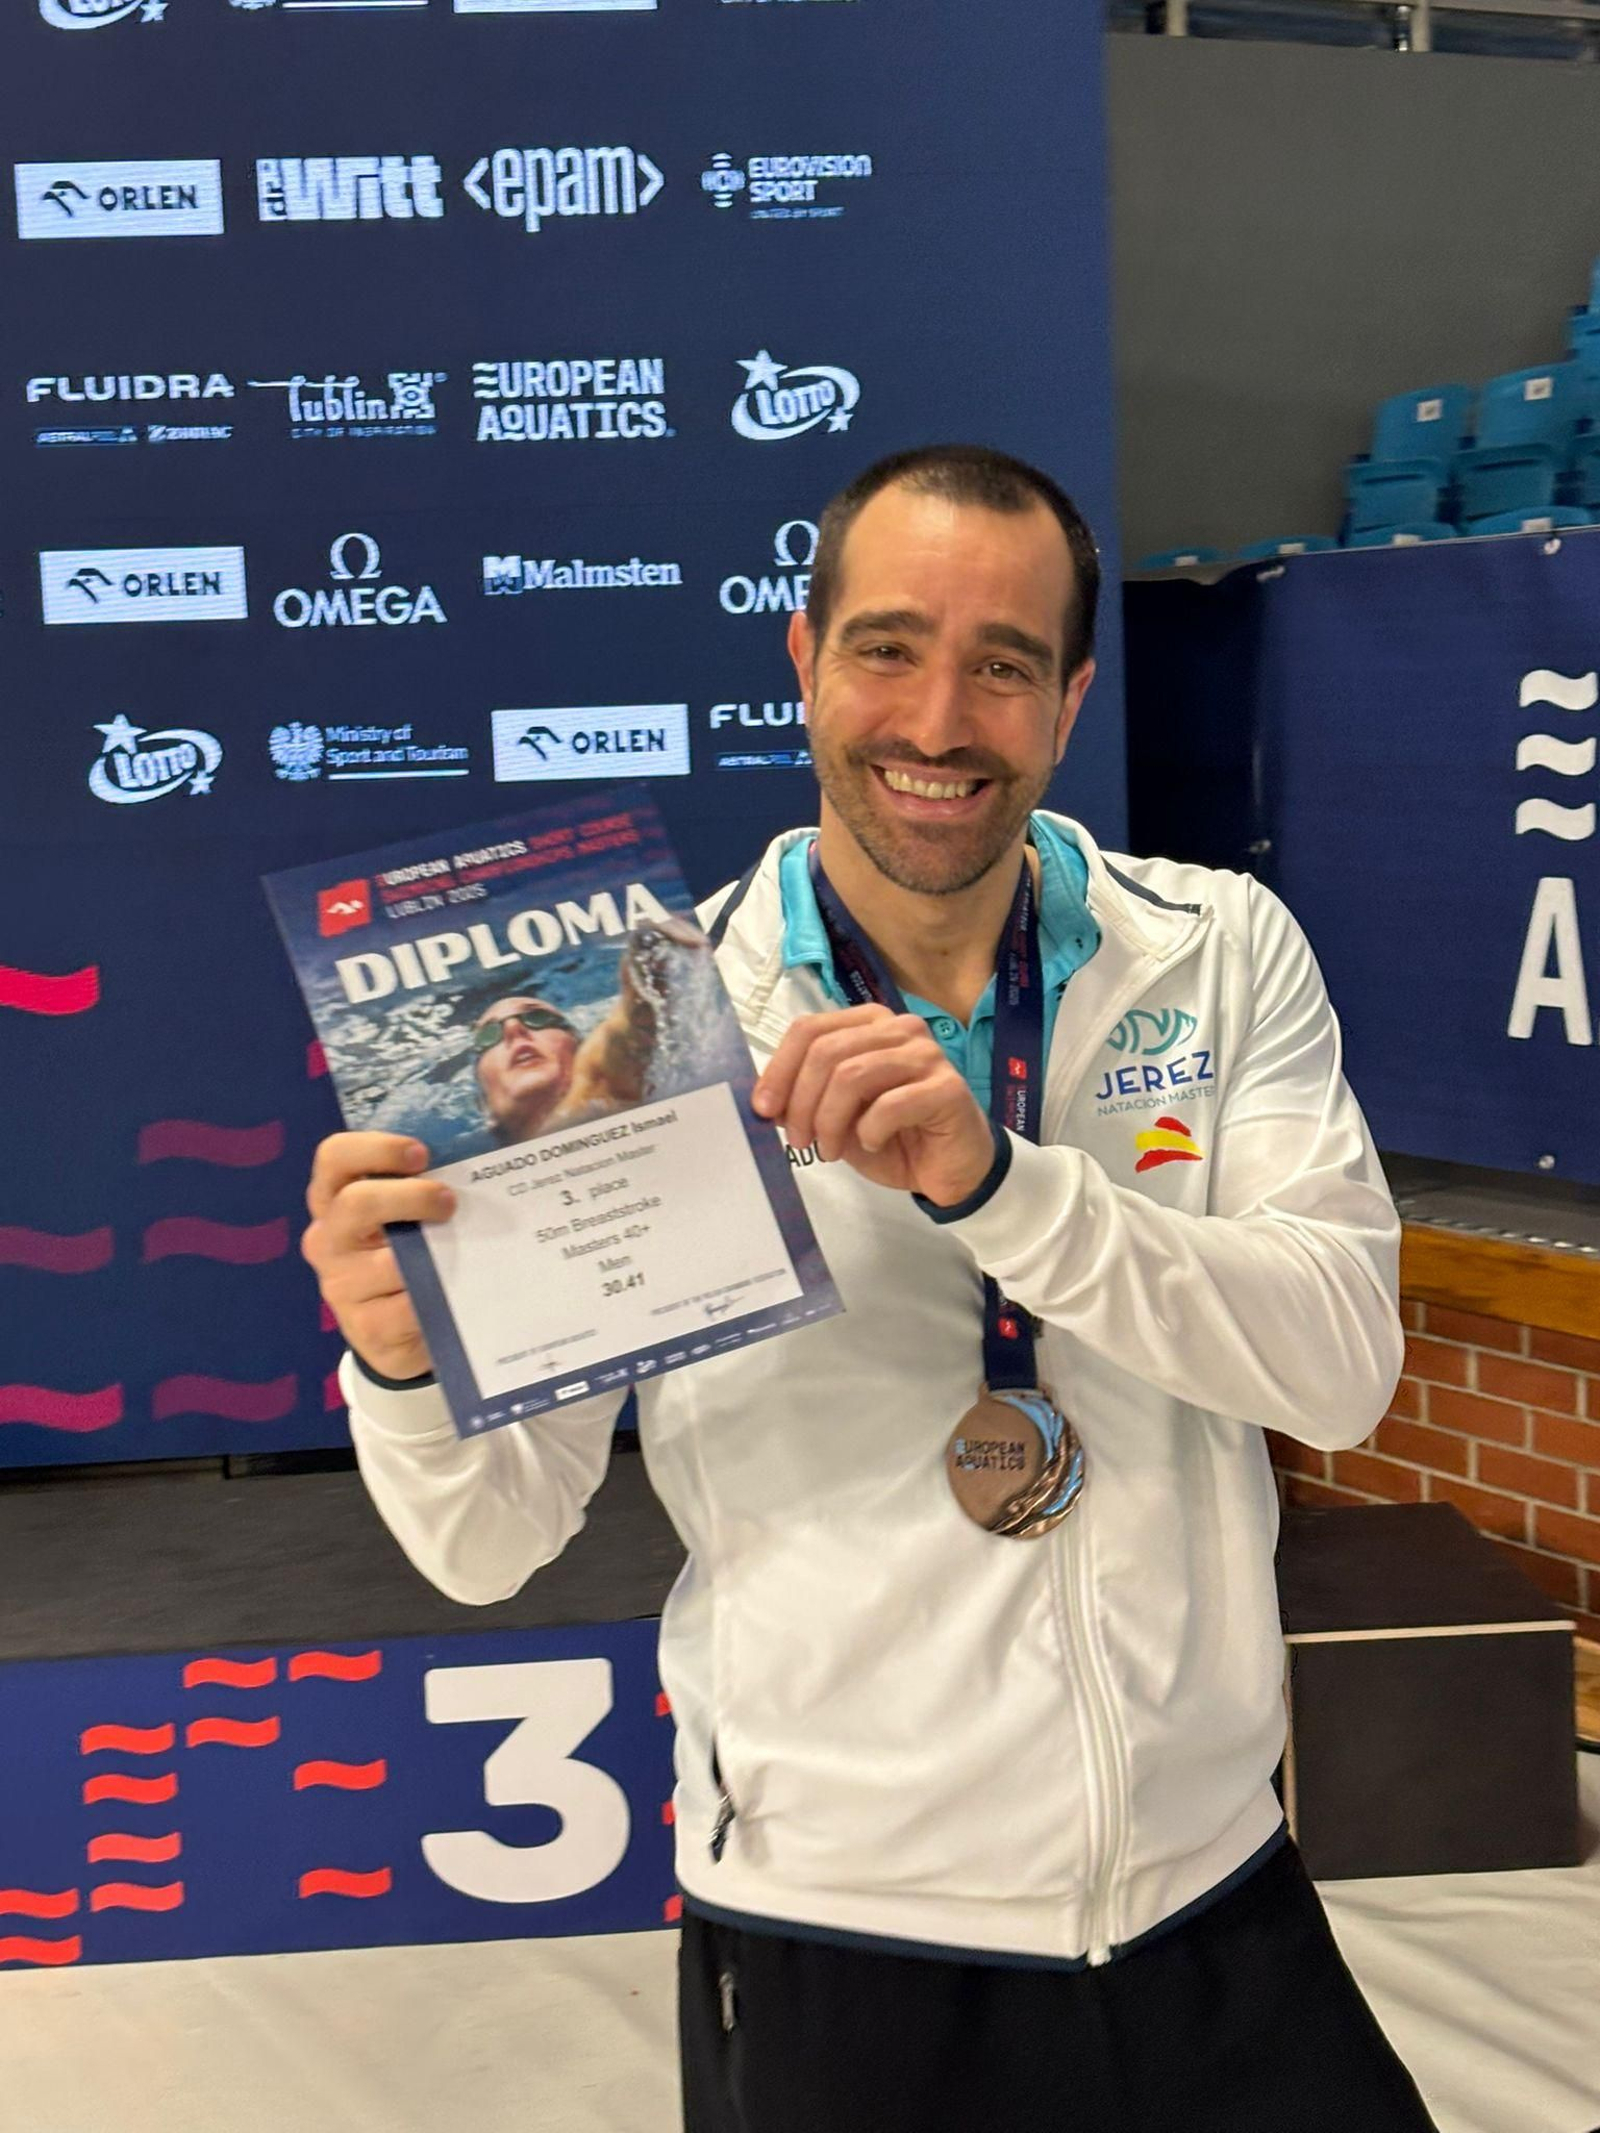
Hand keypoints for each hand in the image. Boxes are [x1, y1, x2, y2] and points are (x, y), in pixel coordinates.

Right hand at [302, 1131, 455, 1380]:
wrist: (402, 1332)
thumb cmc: (411, 1254)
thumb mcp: (407, 1215)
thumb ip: (426, 1180)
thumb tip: (489, 1142)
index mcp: (335, 1199)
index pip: (334, 1157)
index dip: (376, 1149)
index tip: (421, 1154)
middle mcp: (328, 1238)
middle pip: (356, 1203)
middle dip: (411, 1196)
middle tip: (449, 1202)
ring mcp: (341, 1285)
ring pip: (387, 1262)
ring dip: (433, 1252)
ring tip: (464, 1249)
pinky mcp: (365, 1327)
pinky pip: (408, 1306)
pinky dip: (437, 1296)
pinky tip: (457, 1290)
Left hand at [751, 1005, 995, 1204]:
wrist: (950, 1170)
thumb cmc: (893, 1137)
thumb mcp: (836, 1118)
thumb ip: (803, 1100)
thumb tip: (764, 1099)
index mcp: (869, 1024)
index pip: (810, 1029)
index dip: (779, 1069)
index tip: (763, 1109)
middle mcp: (900, 1028)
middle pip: (826, 1051)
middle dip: (801, 1102)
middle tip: (799, 1141)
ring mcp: (927, 1054)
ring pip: (852, 1075)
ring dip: (830, 1120)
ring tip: (829, 1150)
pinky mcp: (947, 1088)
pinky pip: (890, 1104)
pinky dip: (869, 1131)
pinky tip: (872, 1145)